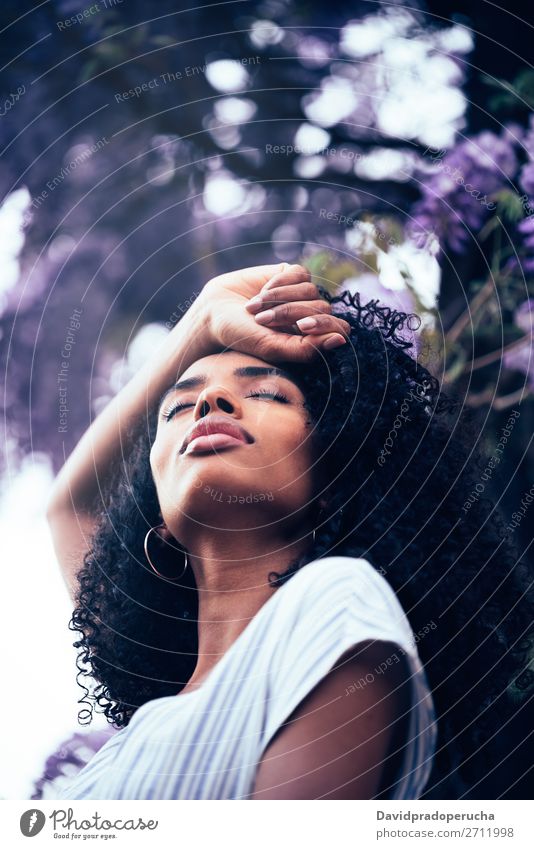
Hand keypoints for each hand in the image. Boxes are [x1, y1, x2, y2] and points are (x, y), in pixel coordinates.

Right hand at [199, 262, 349, 363]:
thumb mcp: (273, 348)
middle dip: (290, 314)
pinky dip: (279, 284)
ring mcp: (301, 295)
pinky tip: (261, 293)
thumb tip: (342, 339)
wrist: (215, 312)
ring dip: (280, 299)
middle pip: (322, 309)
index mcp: (310, 339)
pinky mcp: (290, 275)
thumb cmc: (243, 337)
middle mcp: (309, 316)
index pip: (339, 329)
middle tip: (262, 321)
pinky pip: (299, 274)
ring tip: (254, 309)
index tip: (302, 327)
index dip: (324, 325)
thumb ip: (307, 349)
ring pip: (310, 291)